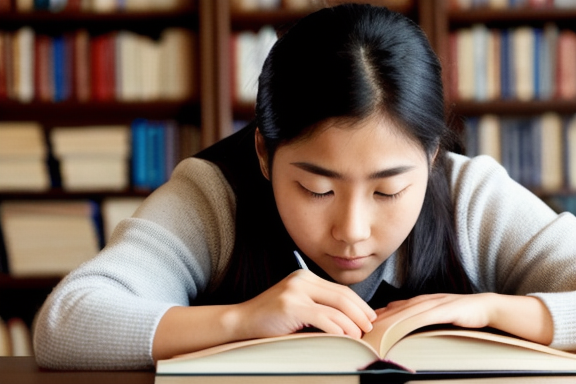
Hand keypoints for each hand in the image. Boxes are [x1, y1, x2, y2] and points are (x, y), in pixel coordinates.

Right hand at [233, 270, 376, 340]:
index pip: (340, 290)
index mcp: (305, 277)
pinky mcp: (291, 306)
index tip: (369, 316)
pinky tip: (344, 336)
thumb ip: (318, 305)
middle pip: (341, 296)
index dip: (358, 304)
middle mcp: (301, 280)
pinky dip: (337, 329)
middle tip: (369, 326)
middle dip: (360, 313)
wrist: (241, 321)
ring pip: (335, 307)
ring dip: (352, 323)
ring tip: (358, 335)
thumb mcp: (297, 305)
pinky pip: (323, 317)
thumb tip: (350, 319)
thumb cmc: (271, 319)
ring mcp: (295, 291)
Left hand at [374, 293, 553, 344]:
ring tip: (377, 329)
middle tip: (365, 327)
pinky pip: (427, 316)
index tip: (364, 323)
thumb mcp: (437, 314)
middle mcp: (425, 300)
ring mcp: (436, 304)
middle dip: (380, 319)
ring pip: (408, 312)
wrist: (485, 307)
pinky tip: (403, 326)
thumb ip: (419, 316)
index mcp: (421, 301)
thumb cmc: (461, 313)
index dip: (379, 315)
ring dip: (392, 320)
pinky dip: (413, 321)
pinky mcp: (447, 310)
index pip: (395, 308)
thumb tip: (400, 322)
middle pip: (398, 310)